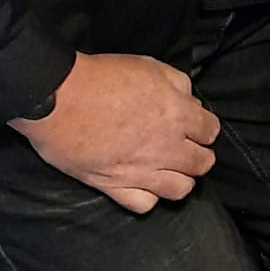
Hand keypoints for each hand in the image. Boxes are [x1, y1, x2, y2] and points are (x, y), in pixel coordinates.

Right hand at [10, 52, 219, 214]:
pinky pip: (144, 205)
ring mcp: (141, 171)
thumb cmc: (103, 78)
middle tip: (188, 149)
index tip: (196, 125)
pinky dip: (149, 198)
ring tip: (171, 170)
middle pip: (201, 164)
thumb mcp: (150, 66)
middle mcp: (166, 148)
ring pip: (180, 189)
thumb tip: (191, 100)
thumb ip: (178, 84)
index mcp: (178, 115)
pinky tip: (144, 185)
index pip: (210, 131)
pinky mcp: (113, 187)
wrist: (58, 99)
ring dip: (181, 179)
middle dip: (200, 156)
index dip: (205, 127)